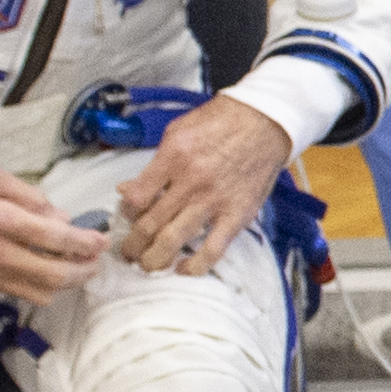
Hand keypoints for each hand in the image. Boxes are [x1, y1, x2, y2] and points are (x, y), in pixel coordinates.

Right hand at [0, 162, 105, 303]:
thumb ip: (28, 195)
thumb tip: (59, 216)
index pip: (55, 238)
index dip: (85, 242)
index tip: (99, 241)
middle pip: (54, 275)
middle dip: (83, 271)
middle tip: (94, 260)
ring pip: (39, 292)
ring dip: (63, 283)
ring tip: (73, 266)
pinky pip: (16, 292)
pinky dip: (36, 285)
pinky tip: (40, 268)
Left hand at [113, 95, 294, 275]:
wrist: (265, 122)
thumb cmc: (222, 123)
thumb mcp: (178, 132)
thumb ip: (153, 164)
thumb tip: (127, 190)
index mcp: (173, 156)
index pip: (136, 198)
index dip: (126, 214)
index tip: (127, 219)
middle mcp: (191, 180)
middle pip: (149, 224)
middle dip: (133, 245)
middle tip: (129, 253)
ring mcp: (215, 200)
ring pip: (174, 240)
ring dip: (154, 259)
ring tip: (147, 265)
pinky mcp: (237, 215)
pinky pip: (213, 250)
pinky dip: (194, 266)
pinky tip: (183, 269)